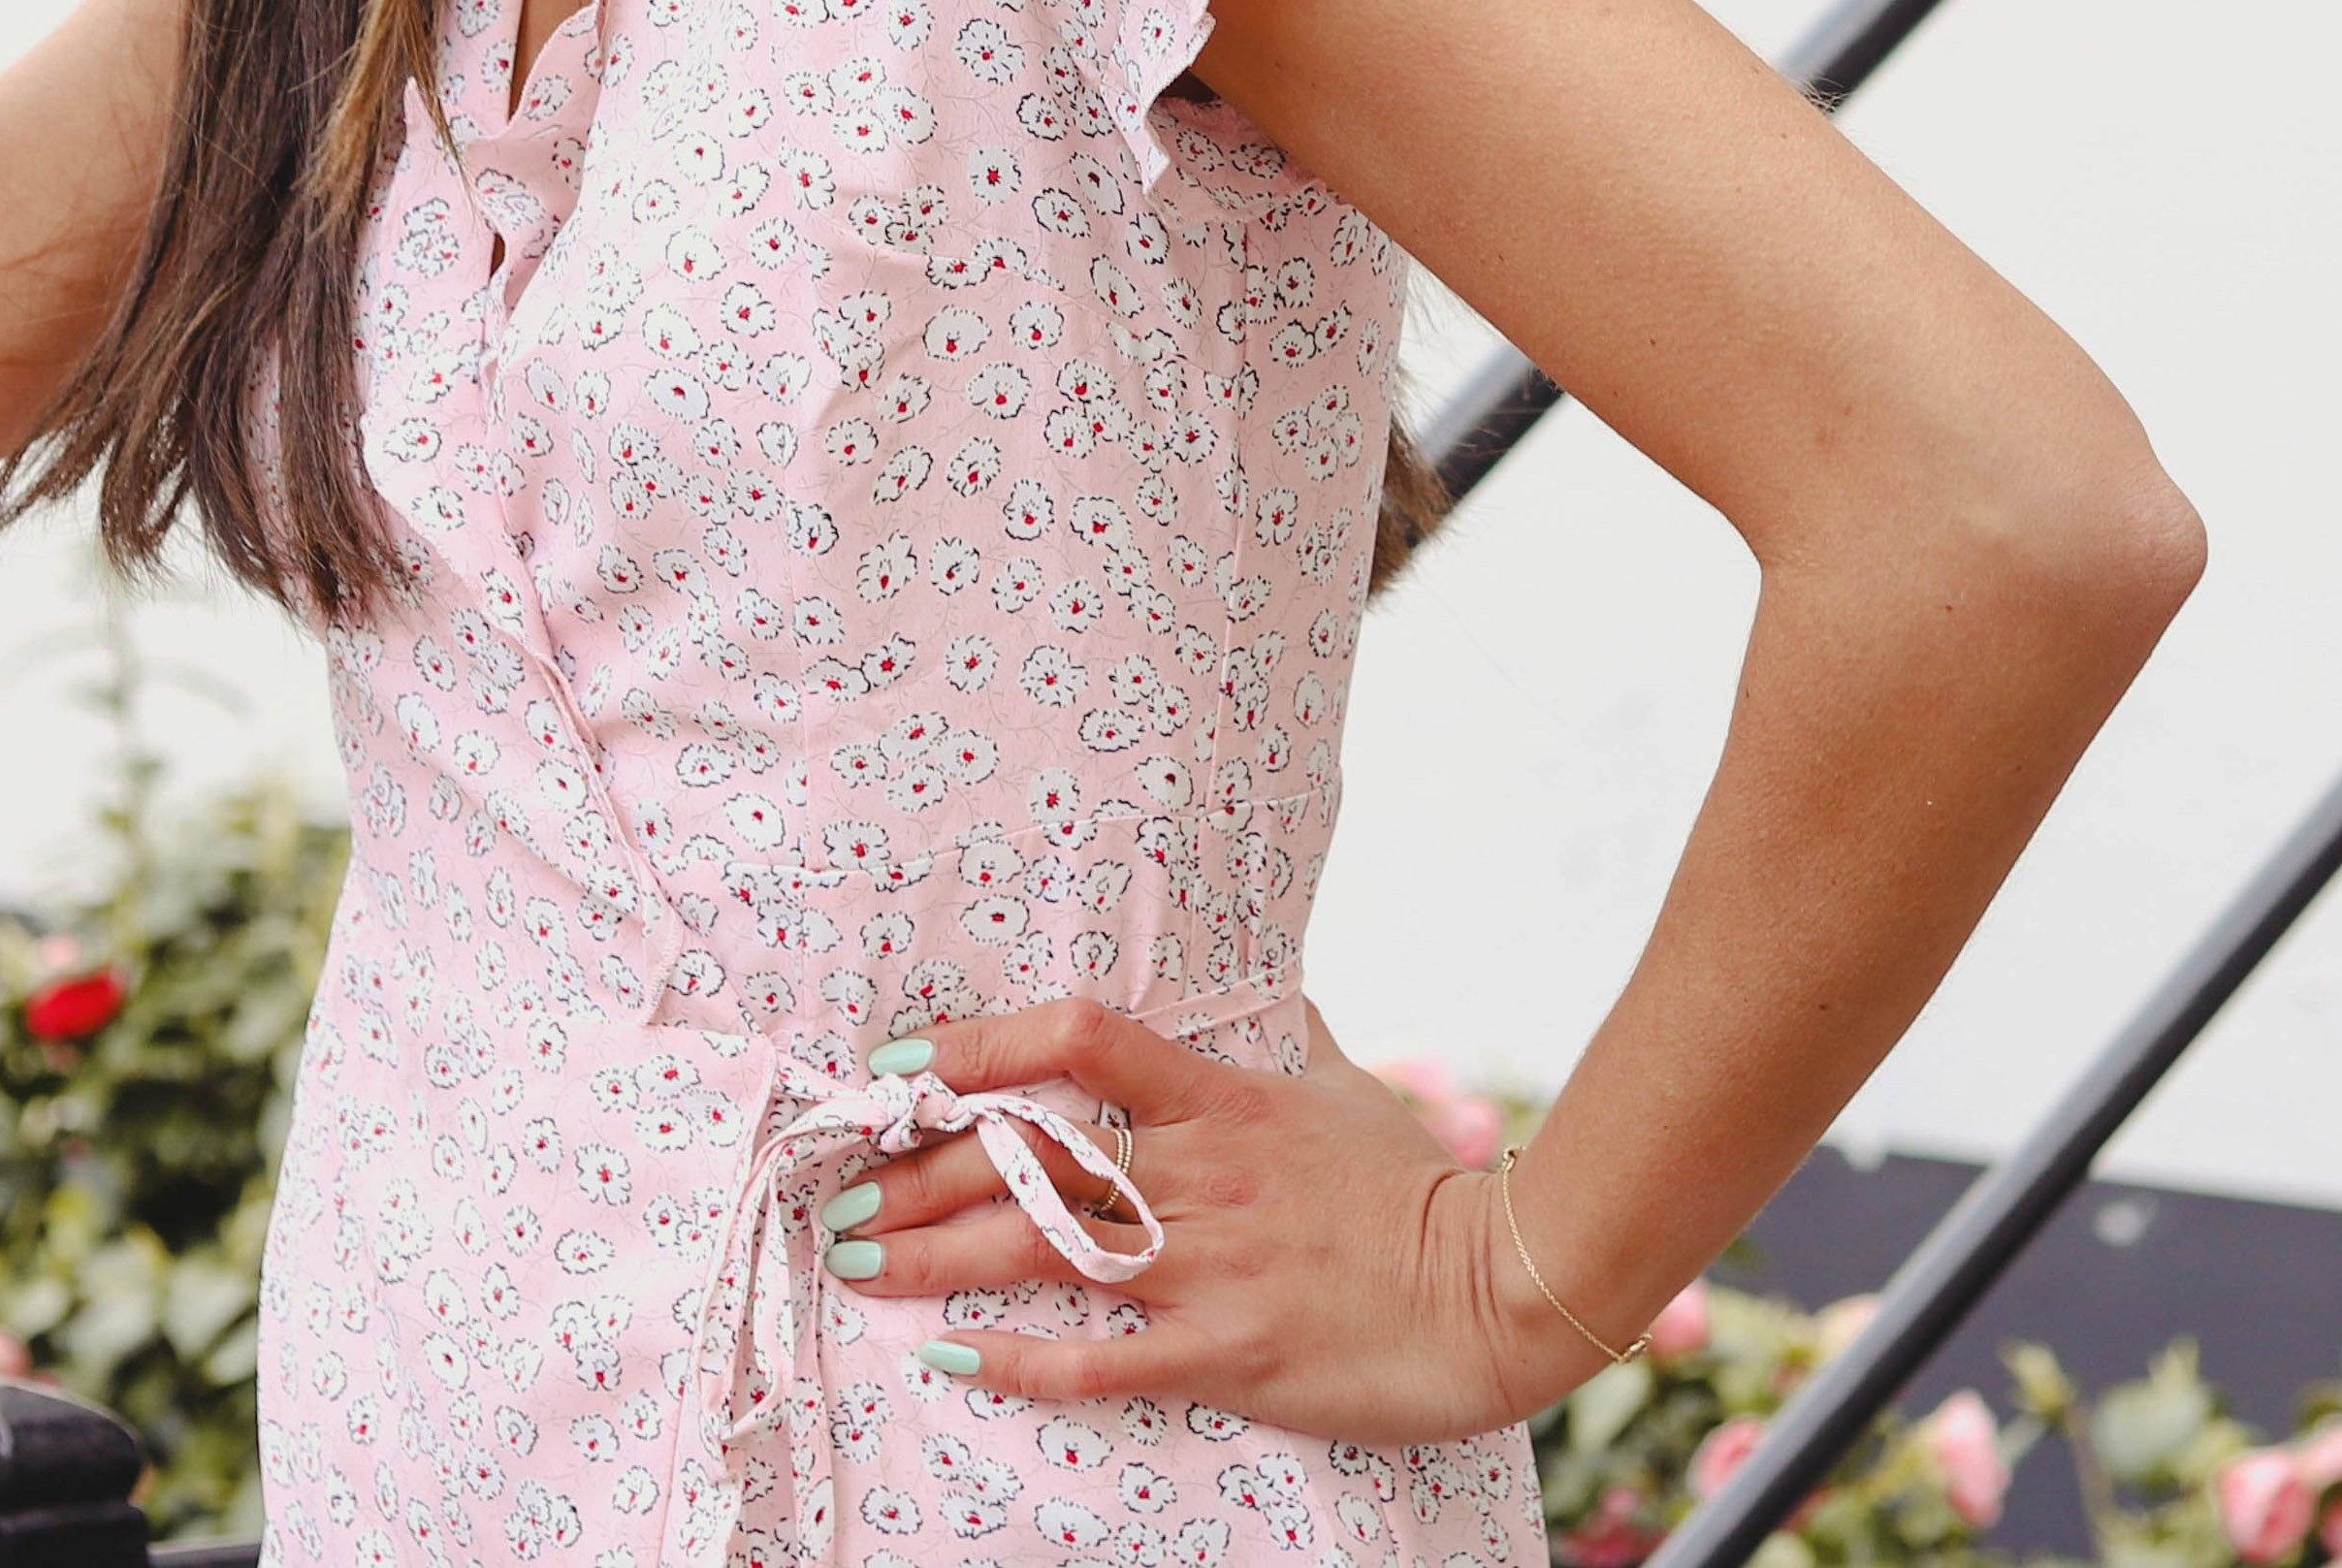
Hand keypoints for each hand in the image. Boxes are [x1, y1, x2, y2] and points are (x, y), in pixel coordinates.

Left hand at [843, 1003, 1607, 1441]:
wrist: (1499, 1289)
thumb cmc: (1417, 1185)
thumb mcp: (1343, 1082)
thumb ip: (1286, 1031)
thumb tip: (1266, 980)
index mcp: (1218, 1099)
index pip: (1080, 1039)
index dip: (982, 1046)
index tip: (906, 1065)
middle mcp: (1196, 1173)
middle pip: (1027, 1155)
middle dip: (918, 1169)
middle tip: (842, 1186)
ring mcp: (1207, 1265)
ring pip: (1039, 1249)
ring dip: (933, 1253)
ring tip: (857, 1257)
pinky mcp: (1227, 1354)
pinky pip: (1099, 1362)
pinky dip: (1016, 1360)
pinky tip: (948, 1354)